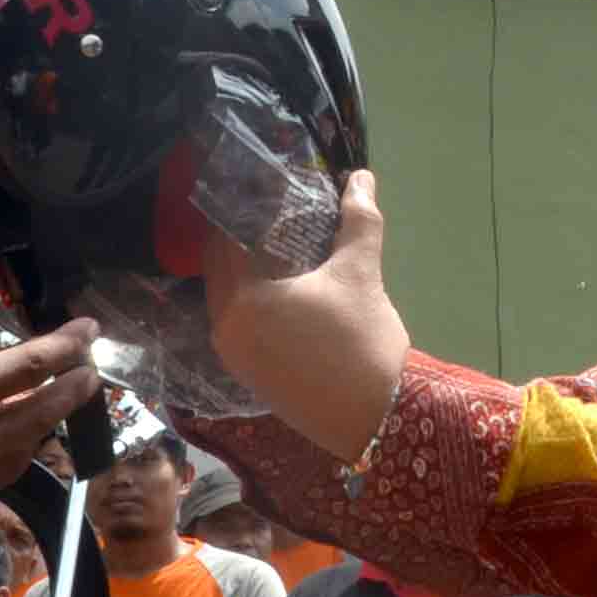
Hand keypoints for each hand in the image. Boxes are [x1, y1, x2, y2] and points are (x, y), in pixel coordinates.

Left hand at [199, 171, 411, 460]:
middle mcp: (225, 328)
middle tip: (268, 213)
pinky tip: (279, 289)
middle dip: (239, 239)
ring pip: (226, 297)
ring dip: (242, 271)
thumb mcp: (360, 274)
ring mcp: (233, 357)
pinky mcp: (248, 375)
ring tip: (274, 246)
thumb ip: (357, 220)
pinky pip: (236, 324)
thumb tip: (361, 176)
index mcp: (243, 299)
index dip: (242, 210)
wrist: (376, 420)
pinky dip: (249, 301)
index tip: (261, 189)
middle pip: (220, 268)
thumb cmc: (363, 341)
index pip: (225, 239)